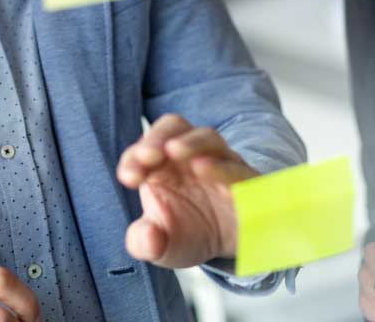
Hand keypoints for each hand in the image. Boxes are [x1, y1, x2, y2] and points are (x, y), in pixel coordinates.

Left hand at [116, 113, 257, 268]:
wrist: (231, 248)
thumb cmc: (190, 234)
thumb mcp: (160, 246)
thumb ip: (144, 242)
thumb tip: (148, 239)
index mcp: (162, 167)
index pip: (145, 148)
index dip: (133, 158)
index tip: (128, 178)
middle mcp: (191, 158)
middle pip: (174, 127)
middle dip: (158, 137)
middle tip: (146, 155)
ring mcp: (221, 164)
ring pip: (208, 139)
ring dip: (190, 143)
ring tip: (174, 151)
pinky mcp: (246, 181)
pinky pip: (237, 167)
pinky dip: (222, 167)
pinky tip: (205, 170)